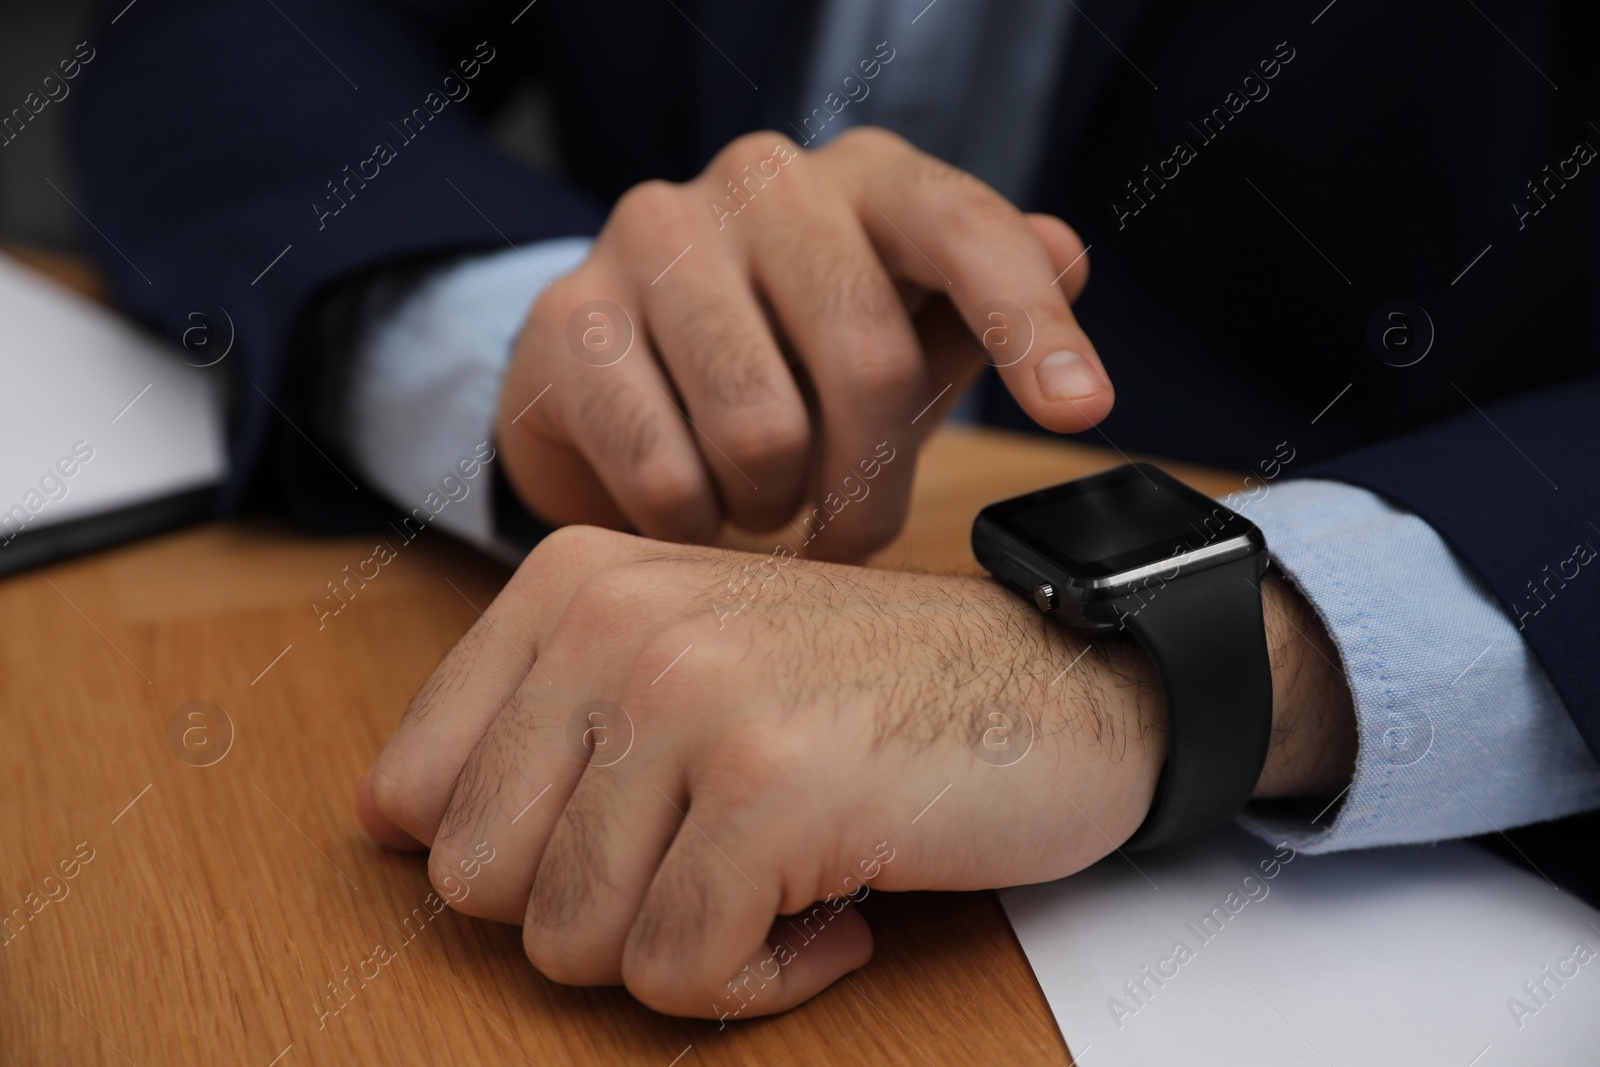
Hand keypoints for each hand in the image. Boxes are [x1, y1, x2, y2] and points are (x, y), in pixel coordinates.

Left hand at [358, 526, 1354, 1019]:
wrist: (1066, 681)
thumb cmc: (869, 693)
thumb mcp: (686, 662)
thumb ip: (537, 722)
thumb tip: (384, 820)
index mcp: (575, 582)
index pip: (415, 792)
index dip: (519, 855)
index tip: (632, 838)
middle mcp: (615, 622)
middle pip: (479, 883)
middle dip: (595, 913)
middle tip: (708, 869)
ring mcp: (691, 698)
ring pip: (571, 945)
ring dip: (686, 951)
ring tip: (777, 883)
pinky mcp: (771, 789)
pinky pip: (684, 975)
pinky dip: (759, 982)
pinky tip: (833, 914)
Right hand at [496, 127, 1110, 561]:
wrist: (606, 366)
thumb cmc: (783, 352)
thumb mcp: (896, 332)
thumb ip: (977, 306)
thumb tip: (1069, 250)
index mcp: (866, 177)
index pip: (966, 230)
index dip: (1029, 322)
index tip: (1079, 409)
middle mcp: (763, 180)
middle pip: (868, 358)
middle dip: (873, 483)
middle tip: (851, 528)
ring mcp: (656, 237)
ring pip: (762, 431)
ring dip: (774, 505)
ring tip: (759, 498)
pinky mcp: (569, 317)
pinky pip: (666, 475)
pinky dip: (693, 526)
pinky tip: (690, 505)